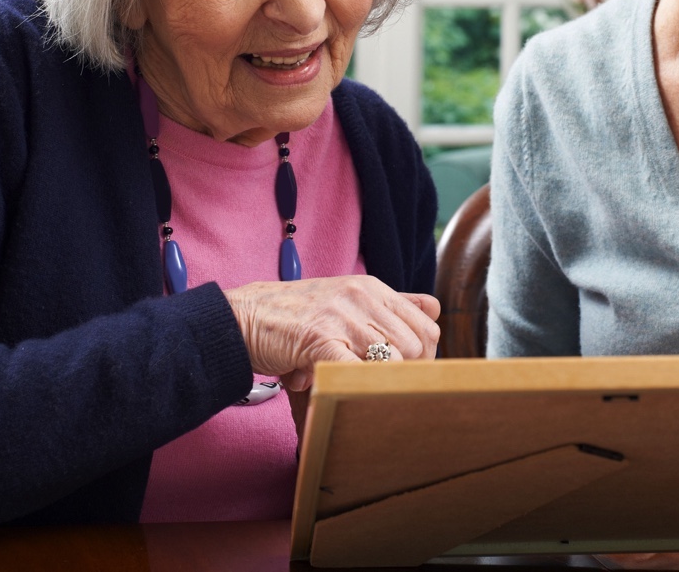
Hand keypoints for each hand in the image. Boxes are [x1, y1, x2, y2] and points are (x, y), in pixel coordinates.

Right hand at [224, 276, 439, 391]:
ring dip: (380, 381)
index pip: (427, 325)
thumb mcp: (348, 298)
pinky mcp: (320, 340)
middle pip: (417, 346)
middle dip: (408, 373)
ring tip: (357, 386)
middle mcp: (362, 297)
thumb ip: (391, 305)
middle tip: (383, 387)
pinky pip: (357, 372)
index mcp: (373, 288)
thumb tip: (434, 309)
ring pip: (393, 359)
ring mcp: (342, 317)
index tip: (409, 373)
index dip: (426, 356)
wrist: (245, 316)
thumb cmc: (297, 315)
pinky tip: (344, 390)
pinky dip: (358, 388)